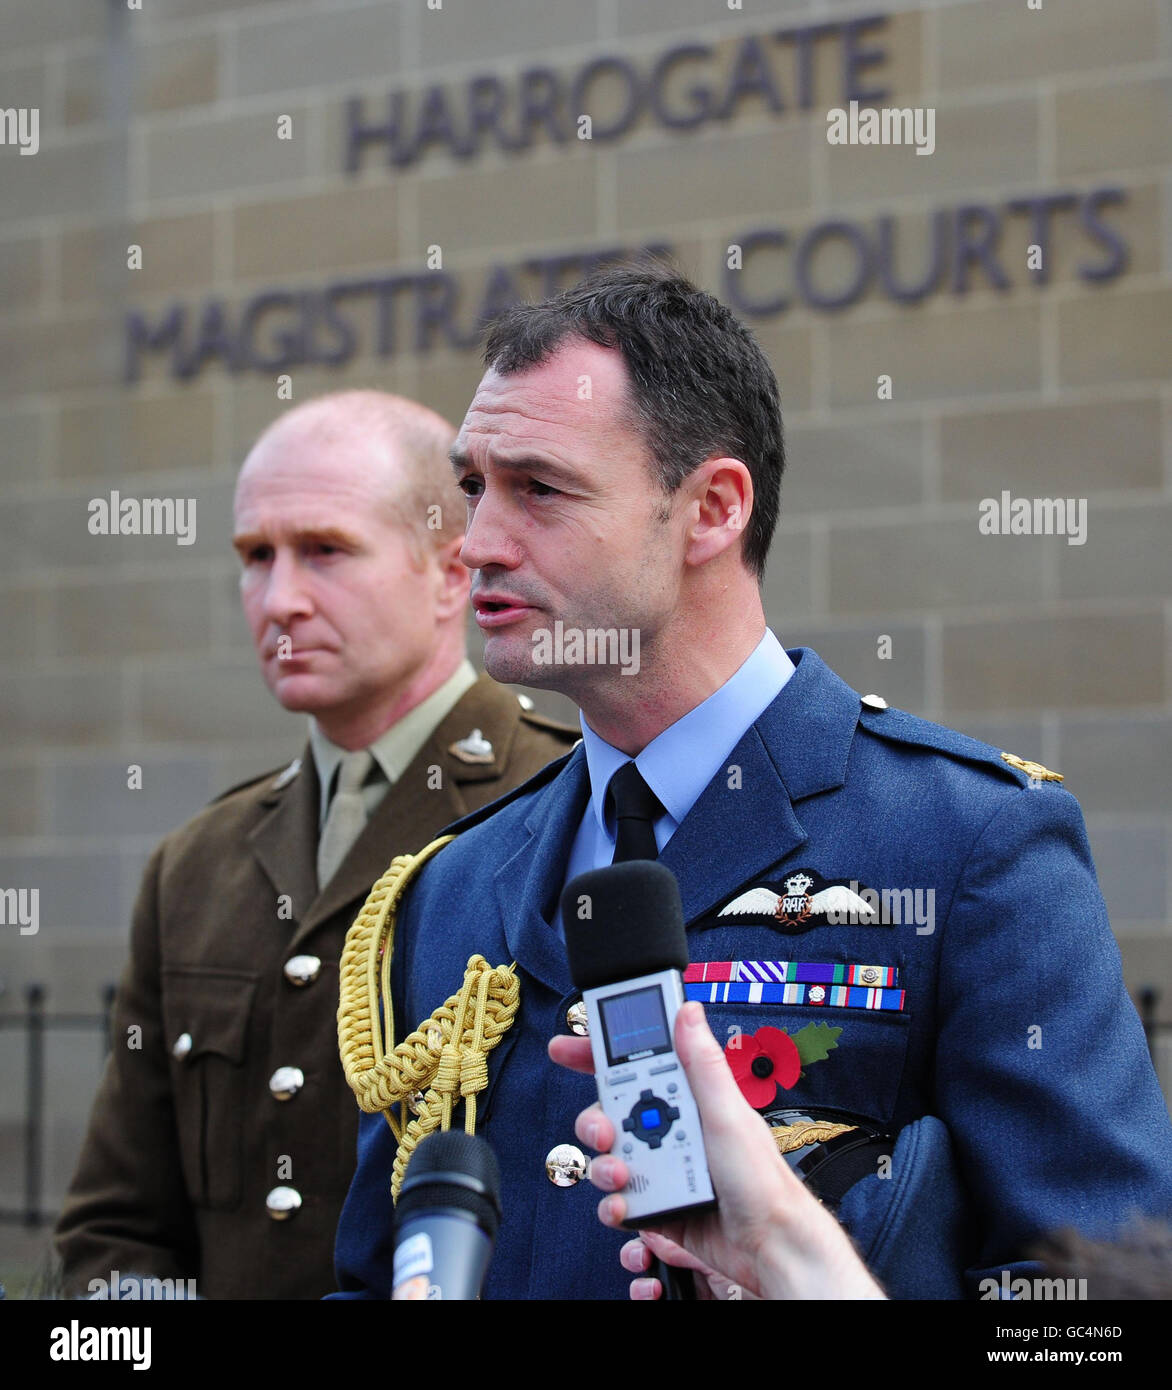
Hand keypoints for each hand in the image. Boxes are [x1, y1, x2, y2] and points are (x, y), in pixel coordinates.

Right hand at [548, 1001, 885, 1299]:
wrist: (769, 1248)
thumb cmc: (762, 1181)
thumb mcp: (727, 1114)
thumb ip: (702, 1063)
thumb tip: (687, 1011)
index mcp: (689, 1099)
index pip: (638, 1065)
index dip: (599, 1055)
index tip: (568, 1047)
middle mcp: (672, 1130)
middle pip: (611, 1111)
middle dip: (595, 1119)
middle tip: (604, 1129)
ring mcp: (661, 1168)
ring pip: (608, 1157)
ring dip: (605, 1165)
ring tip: (623, 1174)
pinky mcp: (655, 1205)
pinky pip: (617, 1200)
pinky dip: (615, 1205)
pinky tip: (627, 1206)